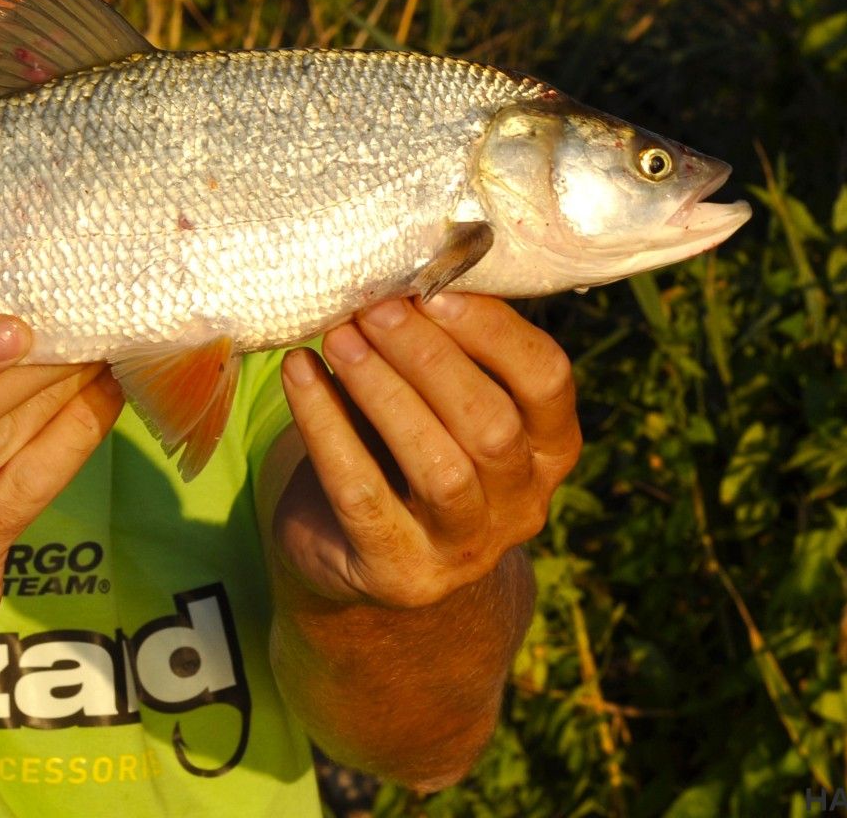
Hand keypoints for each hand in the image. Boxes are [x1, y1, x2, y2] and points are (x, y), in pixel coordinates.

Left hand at [271, 293, 579, 609]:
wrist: (358, 552)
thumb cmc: (401, 443)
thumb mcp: (437, 399)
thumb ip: (438, 347)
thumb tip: (399, 272)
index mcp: (548, 447)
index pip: (547, 381)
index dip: (494, 331)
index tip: (435, 287)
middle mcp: (522, 504)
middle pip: (491, 426)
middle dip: (429, 357)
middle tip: (373, 308)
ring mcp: (466, 549)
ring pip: (440, 468)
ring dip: (383, 392)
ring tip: (338, 338)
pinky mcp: (401, 575)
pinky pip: (362, 496)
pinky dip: (325, 428)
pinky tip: (298, 374)